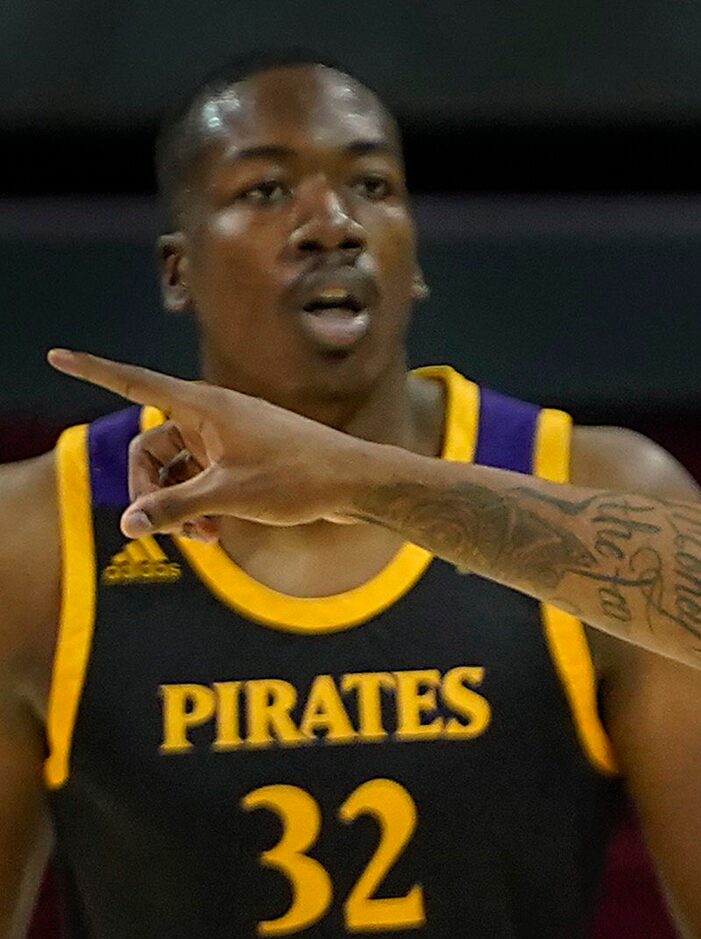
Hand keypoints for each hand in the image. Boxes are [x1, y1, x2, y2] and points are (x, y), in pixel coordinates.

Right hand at [46, 349, 386, 540]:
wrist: (359, 486)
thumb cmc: (300, 480)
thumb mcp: (229, 497)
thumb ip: (173, 508)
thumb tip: (129, 524)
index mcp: (205, 406)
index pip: (134, 384)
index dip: (93, 371)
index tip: (57, 355)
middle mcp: (213, 416)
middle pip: (151, 447)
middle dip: (149, 488)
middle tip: (160, 527)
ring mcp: (229, 438)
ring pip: (177, 469)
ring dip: (176, 504)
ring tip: (198, 538)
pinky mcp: (245, 459)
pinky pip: (202, 478)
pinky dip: (199, 504)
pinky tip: (211, 533)